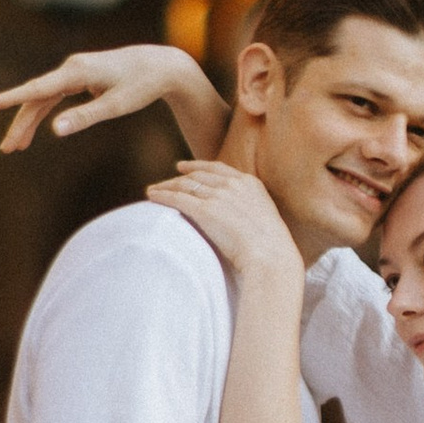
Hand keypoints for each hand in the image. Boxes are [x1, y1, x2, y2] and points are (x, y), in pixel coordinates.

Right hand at [0, 44, 223, 155]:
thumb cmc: (142, 85)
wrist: (163, 66)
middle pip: (36, 98)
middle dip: (20, 124)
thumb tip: (55, 131)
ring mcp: (75, 71)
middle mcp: (71, 68)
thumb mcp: (116, 105)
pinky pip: (55, 96)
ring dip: (29, 121)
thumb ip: (85, 117)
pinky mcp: (82, 77)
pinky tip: (37, 128)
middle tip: (6, 149)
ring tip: (16, 147)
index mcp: (77, 72)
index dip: (11, 98)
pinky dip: (44, 112)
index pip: (37, 89)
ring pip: (44, 98)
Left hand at [145, 159, 303, 291]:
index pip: (217, 169)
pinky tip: (151, 197)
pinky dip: (162, 196)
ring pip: (185, 185)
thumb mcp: (265, 221)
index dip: (198, 166)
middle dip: (179, 178)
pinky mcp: (205, 210)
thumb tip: (240, 222)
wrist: (271, 256)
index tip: (184, 167)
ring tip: (153, 191)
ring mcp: (219, 196)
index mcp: (250, 184)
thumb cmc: (271, 249)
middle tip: (165, 182)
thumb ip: (249, 212)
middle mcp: (233, 185)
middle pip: (198, 176)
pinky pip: (178, 198)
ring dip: (166, 186)